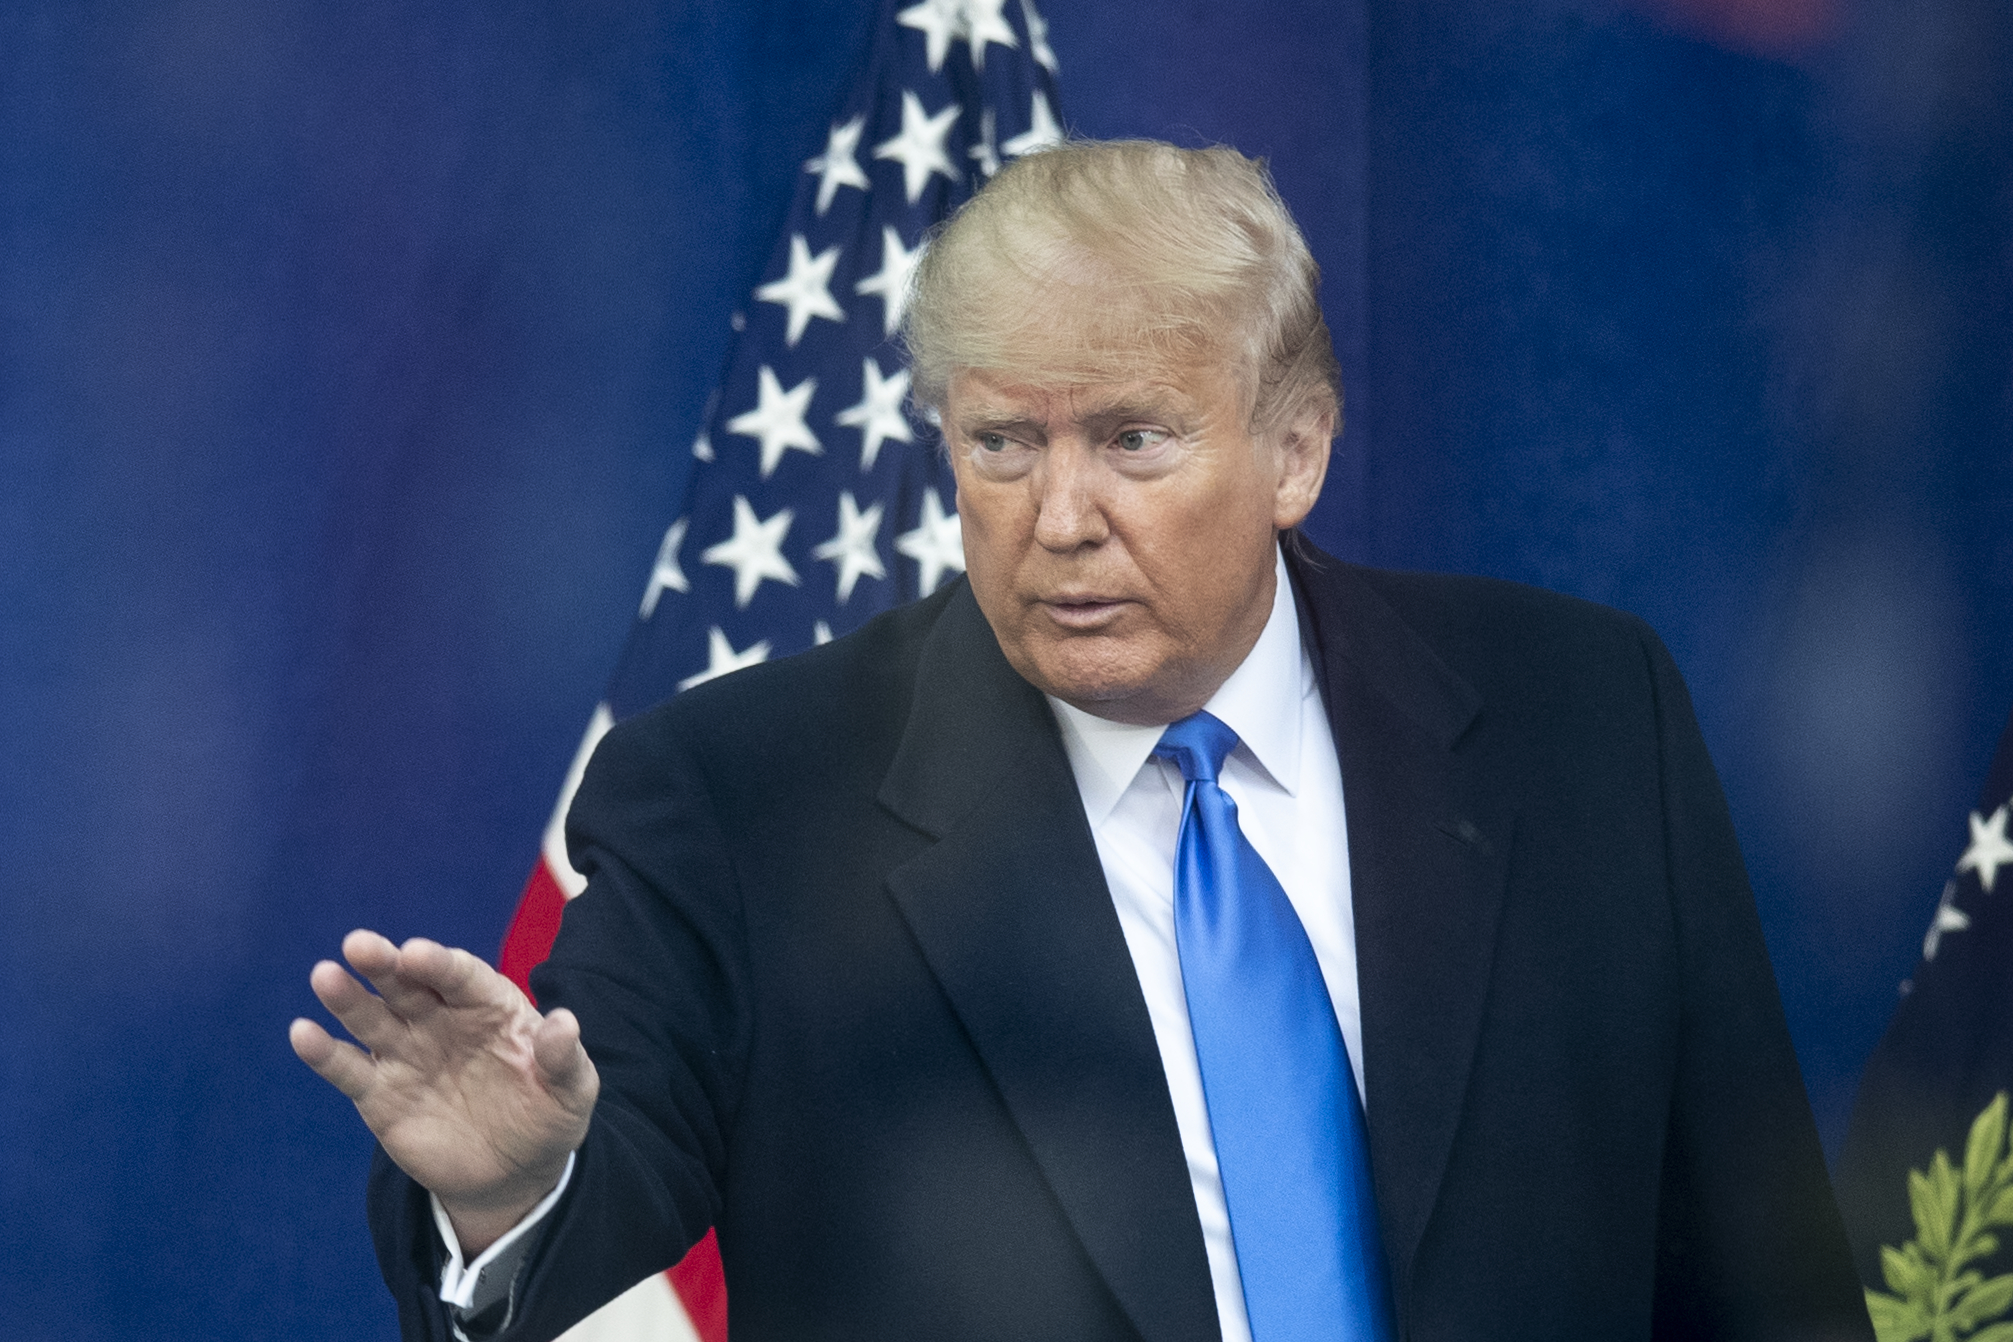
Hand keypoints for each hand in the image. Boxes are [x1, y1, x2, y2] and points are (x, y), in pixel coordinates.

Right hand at [290, 929, 598, 1253]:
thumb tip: (565, 1023)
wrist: (514, 1172)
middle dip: (384, 963)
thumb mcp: (571, 1090)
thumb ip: (564, 1057)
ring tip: (326, 976)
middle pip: (408, 984)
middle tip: (359, 945)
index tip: (415, 953)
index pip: (460, 976)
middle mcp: (441, 1019)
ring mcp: (407, 1053)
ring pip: (372, 1018)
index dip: (438, 963)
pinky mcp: (380, 1093)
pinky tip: (303, 1034)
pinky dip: (324, 1052)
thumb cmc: (547, 1116)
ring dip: (347, 998)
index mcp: (488, 1006)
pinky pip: (348, 1069)